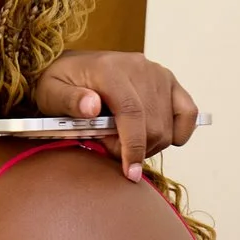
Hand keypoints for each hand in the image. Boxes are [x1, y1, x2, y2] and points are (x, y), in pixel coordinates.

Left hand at [28, 50, 200, 180]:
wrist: (72, 67)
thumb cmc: (60, 83)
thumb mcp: (51, 93)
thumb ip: (68, 100)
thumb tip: (91, 106)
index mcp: (110, 70)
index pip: (132, 112)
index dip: (133, 146)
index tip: (131, 172)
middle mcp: (140, 68)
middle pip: (152, 124)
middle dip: (134, 149)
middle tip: (110, 149)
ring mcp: (158, 74)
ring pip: (167, 125)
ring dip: (149, 144)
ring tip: (123, 140)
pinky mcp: (170, 82)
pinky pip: (188, 113)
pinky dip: (178, 132)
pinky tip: (159, 140)